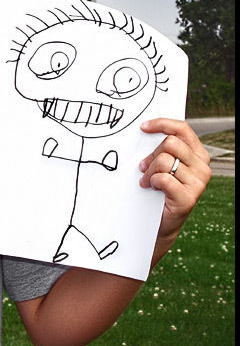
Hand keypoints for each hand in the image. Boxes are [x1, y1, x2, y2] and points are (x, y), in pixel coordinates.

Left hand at [138, 118, 211, 260]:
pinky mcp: (189, 198)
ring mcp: (198, 183)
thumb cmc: (160, 189)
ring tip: (147, 180)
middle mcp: (202, 167)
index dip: (162, 124)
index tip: (143, 127)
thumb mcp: (162, 164)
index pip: (182, 129)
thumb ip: (162, 149)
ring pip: (164, 161)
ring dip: (149, 171)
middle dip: (151, 155)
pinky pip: (163, 178)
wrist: (161, 221)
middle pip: (170, 144)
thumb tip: (146, 129)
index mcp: (197, 154)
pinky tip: (151, 187)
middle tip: (144, 167)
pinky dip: (152, 181)